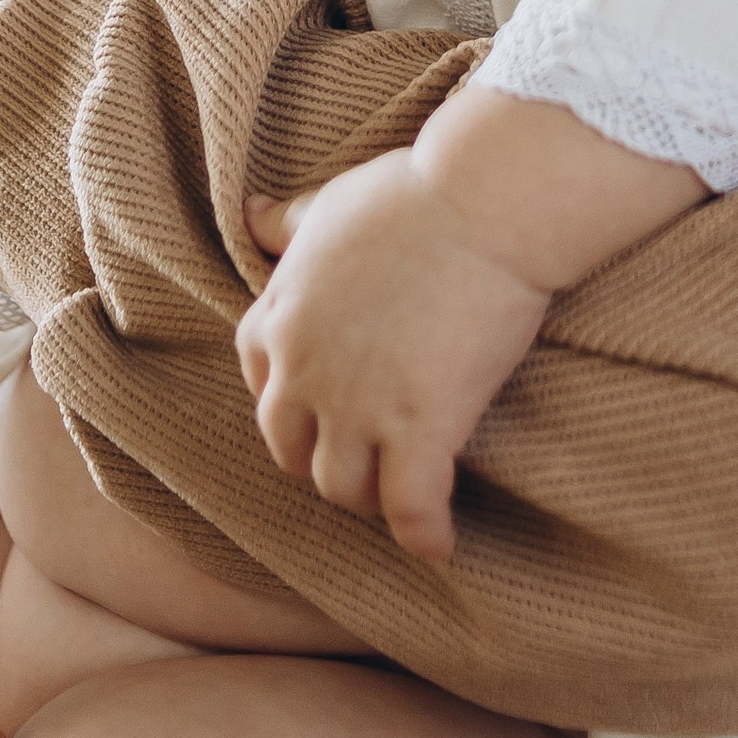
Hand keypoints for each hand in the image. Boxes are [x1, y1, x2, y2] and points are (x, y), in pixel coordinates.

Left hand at [237, 154, 550, 561]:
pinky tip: (441, 543)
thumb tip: (253, 215)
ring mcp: (359, 406)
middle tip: (365, 453)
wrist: (484, 202)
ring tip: (399, 494)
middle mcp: (305, 369)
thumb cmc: (414, 193)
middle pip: (291, 448)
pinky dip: (424, 535)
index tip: (319, 403)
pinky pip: (411, 511)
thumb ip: (290, 224)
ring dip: (368, 497)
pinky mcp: (420, 430)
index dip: (288, 399)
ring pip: (341, 489)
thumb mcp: (332, 202)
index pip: (259, 379)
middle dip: (322, 455)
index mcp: (282, 314)